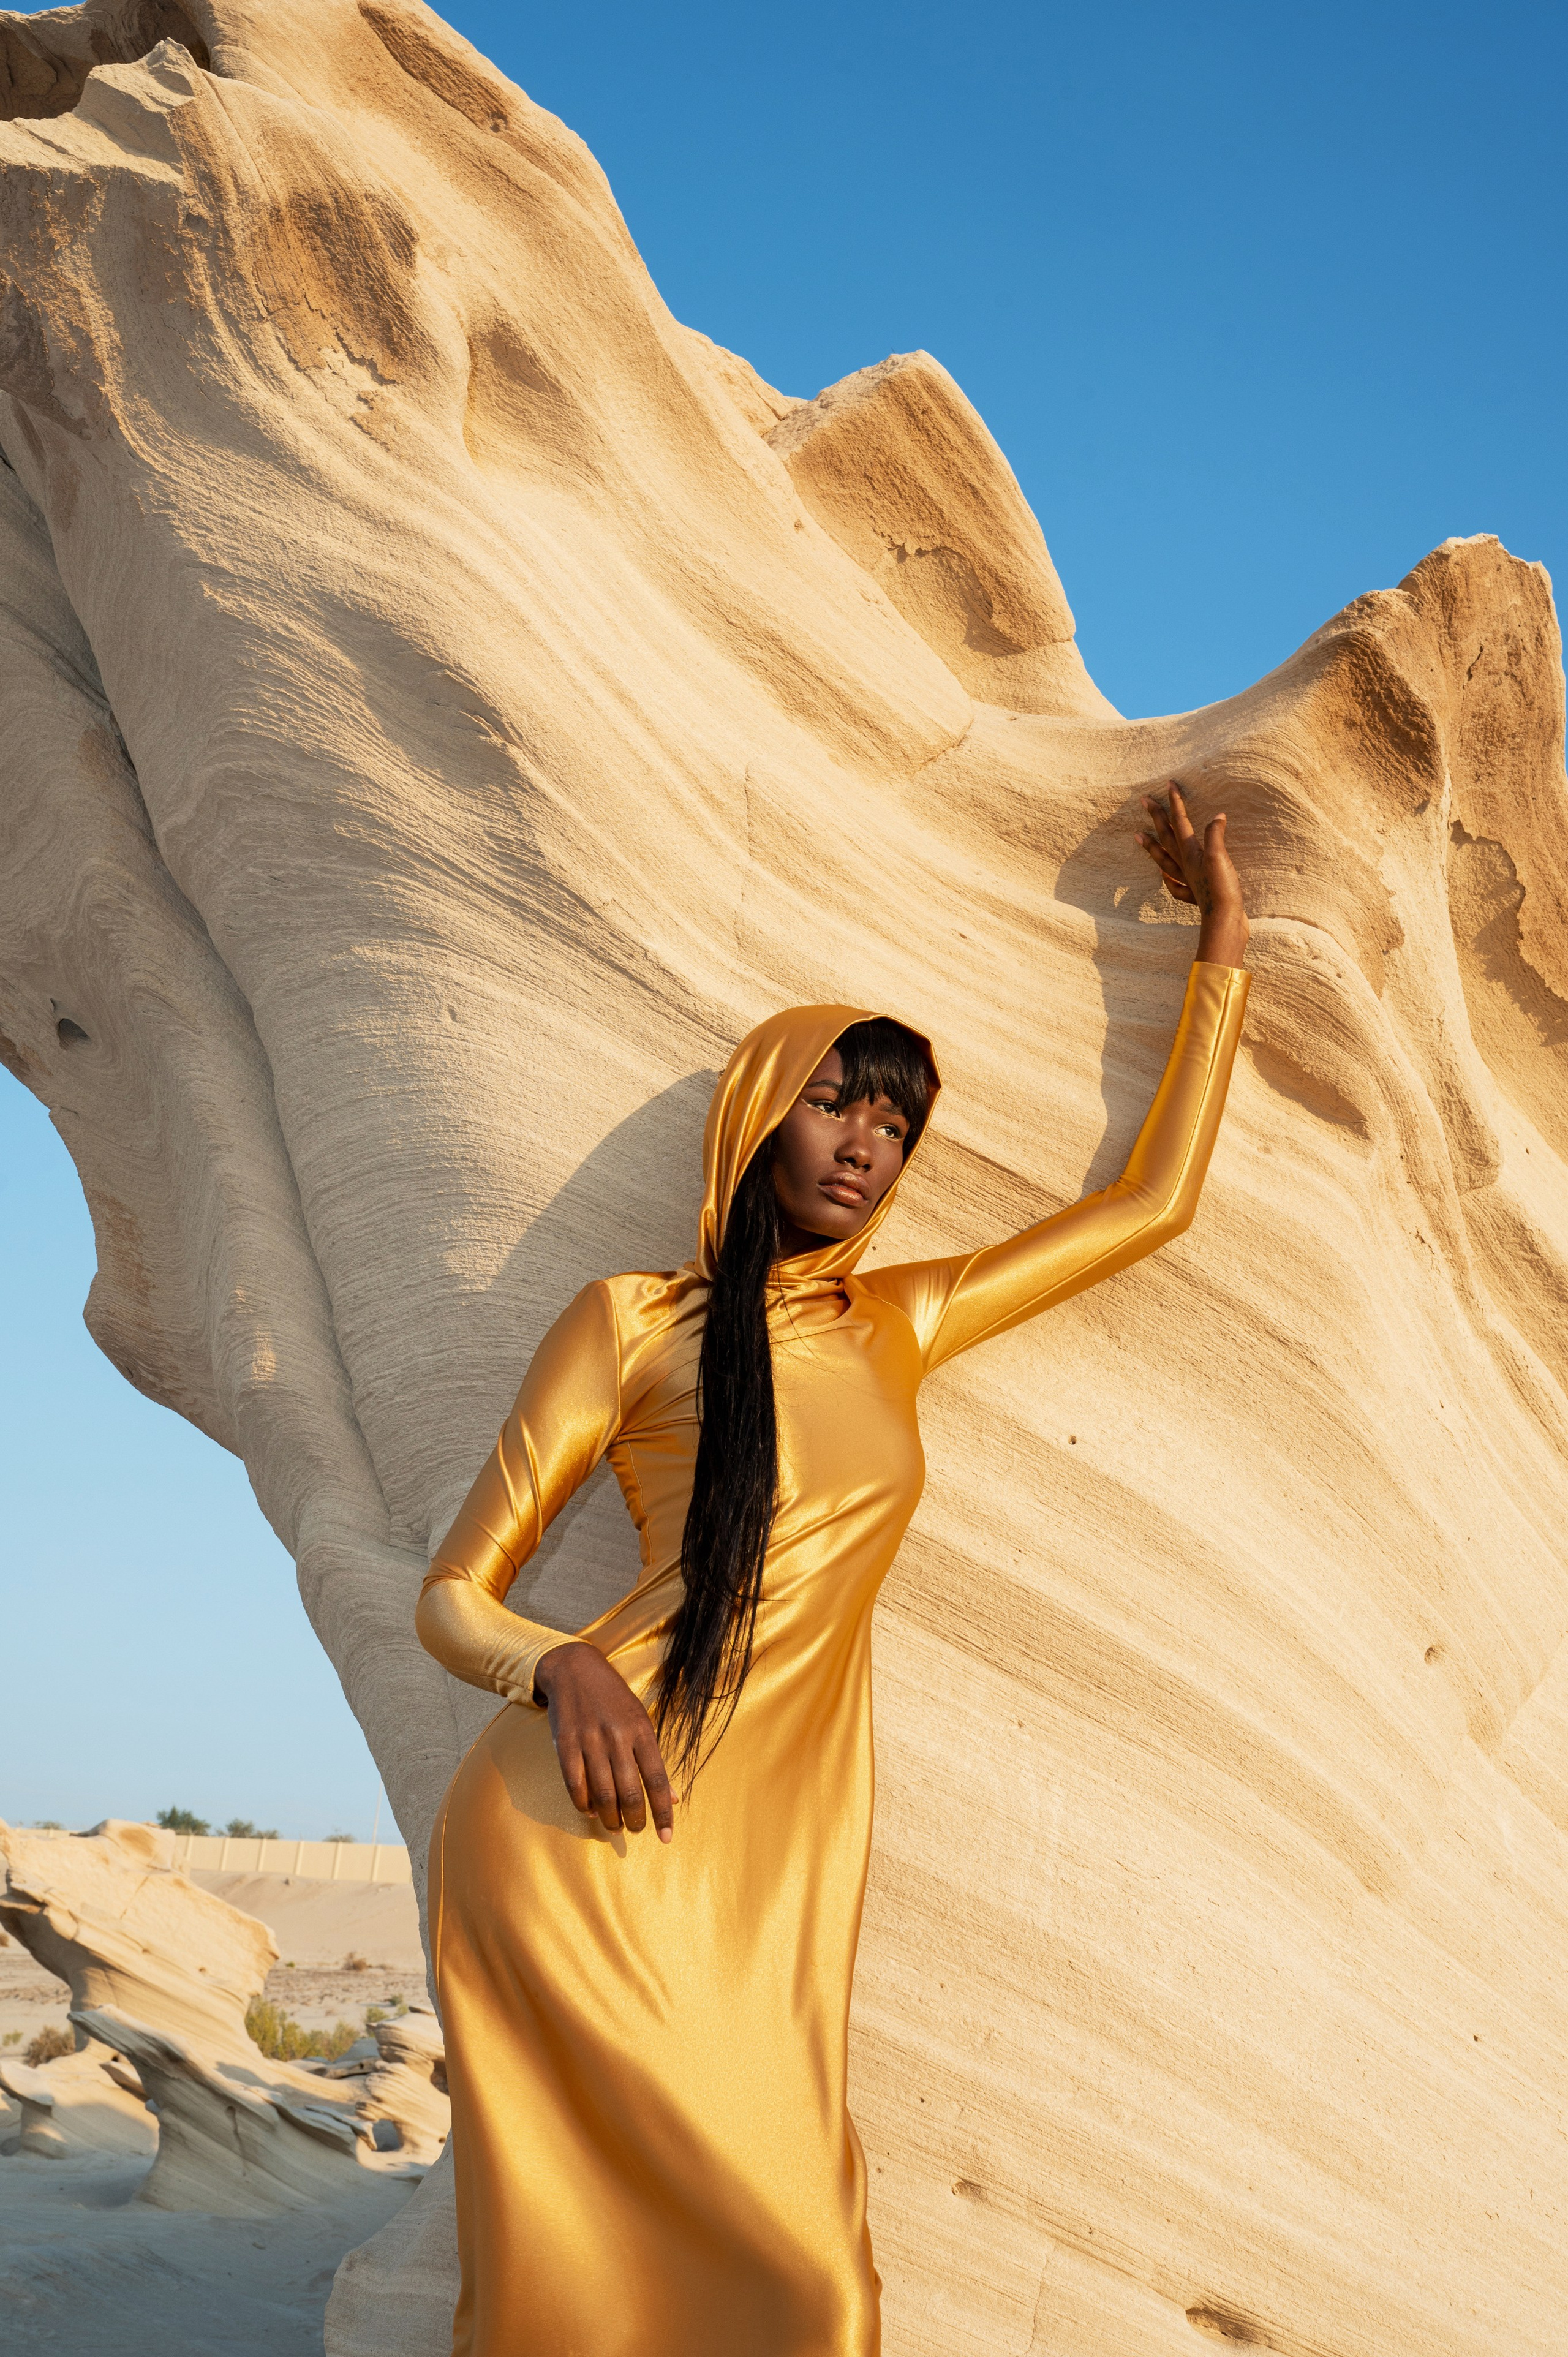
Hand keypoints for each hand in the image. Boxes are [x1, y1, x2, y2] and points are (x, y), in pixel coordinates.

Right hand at [533, 1641, 674, 1842]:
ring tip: (614, 1826)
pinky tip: (590, 1811)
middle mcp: (617, 1736)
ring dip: (610, 1818)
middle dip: (634, 1820)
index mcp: (641, 1730)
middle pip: (629, 1791)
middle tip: (635, 1829)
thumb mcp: (640, 1720)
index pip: (657, 1780)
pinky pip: (575, 1784)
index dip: (662, 1812)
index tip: (666, 1837)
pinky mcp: (565, 1743)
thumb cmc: (613, 1698)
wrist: (575, 1669)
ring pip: (602, 1793)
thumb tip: (673, 1798)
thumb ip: (654, 1759)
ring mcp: (590, 1740)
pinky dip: (584, 1804)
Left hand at [1136, 781, 1248, 967]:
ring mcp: (1188, 880)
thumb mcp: (1219, 856)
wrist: (1225, 922)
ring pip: (1164, 859)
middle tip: (1143, 800)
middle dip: (1156, 817)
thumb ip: (1215, 835)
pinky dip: (1168, 878)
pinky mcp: (1197, 895)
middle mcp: (1184, 865)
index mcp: (1190, 853)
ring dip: (1151, 846)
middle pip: (1166, 837)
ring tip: (1137, 835)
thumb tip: (1218, 816)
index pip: (1180, 822)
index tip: (1168, 784)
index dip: (1175, 803)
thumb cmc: (1221, 889)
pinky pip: (1176, 884)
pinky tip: (1165, 875)